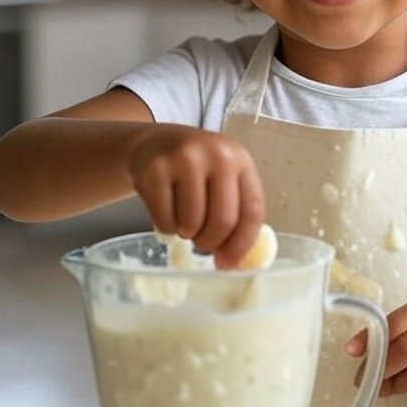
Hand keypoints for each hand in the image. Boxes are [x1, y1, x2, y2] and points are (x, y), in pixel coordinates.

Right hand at [128, 124, 264, 266]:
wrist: (156, 143)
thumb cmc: (196, 169)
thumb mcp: (223, 178)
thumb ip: (236, 211)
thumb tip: (232, 263)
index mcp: (241, 160)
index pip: (252, 211)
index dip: (242, 244)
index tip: (227, 264)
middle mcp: (217, 155)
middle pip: (223, 221)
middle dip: (211, 243)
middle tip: (202, 245)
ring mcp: (184, 159)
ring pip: (191, 223)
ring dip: (187, 234)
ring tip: (183, 220)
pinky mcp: (154, 170)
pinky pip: (164, 220)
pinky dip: (166, 228)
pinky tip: (166, 212)